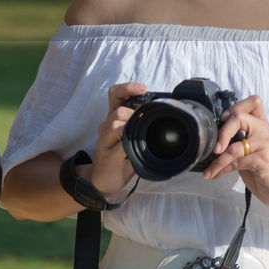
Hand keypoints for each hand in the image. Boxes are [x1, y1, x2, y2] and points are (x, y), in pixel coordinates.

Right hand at [92, 82, 145, 198]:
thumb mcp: (131, 139)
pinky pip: (119, 145)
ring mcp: (105, 140)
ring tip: (137, 136)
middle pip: (117, 108)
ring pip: (115, 123)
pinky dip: (128, 145)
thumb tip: (164, 118)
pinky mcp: (107, 155)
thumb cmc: (120, 159)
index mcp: (114, 119)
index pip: (115, 94)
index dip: (128, 88)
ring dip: (130, 127)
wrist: (104, 181)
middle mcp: (107, 126)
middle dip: (134, 113)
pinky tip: (133, 150)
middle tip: (144, 122)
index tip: (143, 88)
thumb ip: (141, 127)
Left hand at [202, 94, 268, 209]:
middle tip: (214, 149)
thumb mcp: (248, 149)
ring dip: (218, 161)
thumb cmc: (261, 169)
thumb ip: (237, 138)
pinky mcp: (264, 159)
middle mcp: (265, 131)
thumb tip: (211, 136)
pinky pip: (237, 162)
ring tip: (210, 170)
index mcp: (261, 125)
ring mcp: (266, 144)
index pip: (253, 102)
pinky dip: (222, 169)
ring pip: (234, 147)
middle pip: (239, 117)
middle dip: (222, 133)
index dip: (235, 107)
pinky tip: (215, 174)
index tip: (223, 120)